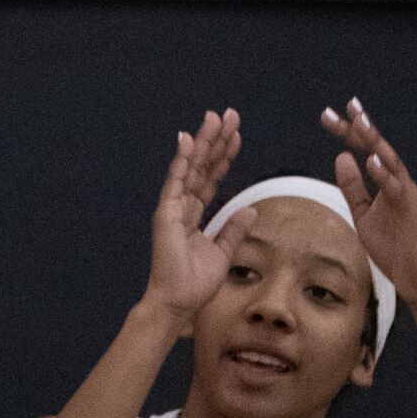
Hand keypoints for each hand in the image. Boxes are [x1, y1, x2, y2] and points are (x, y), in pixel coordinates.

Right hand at [142, 111, 248, 333]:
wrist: (178, 302)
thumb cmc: (195, 283)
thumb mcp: (223, 252)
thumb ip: (234, 229)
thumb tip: (250, 209)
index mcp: (193, 215)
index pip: (211, 178)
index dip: (224, 156)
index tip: (236, 135)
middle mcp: (182, 206)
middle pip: (202, 166)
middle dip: (215, 140)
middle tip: (228, 114)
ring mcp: (172, 208)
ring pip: (191, 167)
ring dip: (203, 142)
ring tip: (215, 118)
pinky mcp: (166, 213)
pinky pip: (176, 181)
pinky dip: (182, 159)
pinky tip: (188, 139)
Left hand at [320, 98, 416, 305]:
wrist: (412, 276)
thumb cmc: (391, 245)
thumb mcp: (362, 213)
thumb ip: (352, 187)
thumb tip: (341, 157)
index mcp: (386, 180)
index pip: (365, 149)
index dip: (348, 132)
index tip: (328, 115)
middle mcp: (398, 181)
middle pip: (378, 147)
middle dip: (362, 127)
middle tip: (347, 106)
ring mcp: (407, 194)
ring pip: (391, 162)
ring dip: (376, 142)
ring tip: (360, 123)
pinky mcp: (412, 210)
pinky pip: (397, 189)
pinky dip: (385, 174)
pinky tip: (371, 160)